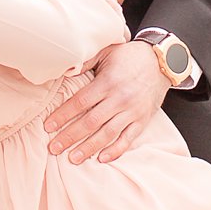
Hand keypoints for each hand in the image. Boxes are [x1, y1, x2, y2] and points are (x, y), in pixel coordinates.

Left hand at [43, 38, 166, 164]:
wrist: (162, 61)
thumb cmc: (129, 56)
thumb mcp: (106, 51)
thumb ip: (85, 61)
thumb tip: (64, 71)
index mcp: (108, 82)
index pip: (80, 102)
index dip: (63, 115)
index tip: (48, 126)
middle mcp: (120, 98)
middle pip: (90, 122)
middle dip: (70, 136)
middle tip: (53, 148)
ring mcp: (132, 111)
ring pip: (107, 134)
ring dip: (88, 148)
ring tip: (72, 158)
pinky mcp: (142, 120)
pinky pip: (128, 139)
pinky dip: (116, 151)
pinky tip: (101, 158)